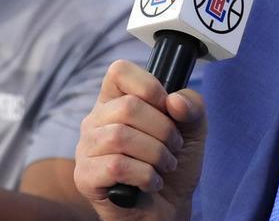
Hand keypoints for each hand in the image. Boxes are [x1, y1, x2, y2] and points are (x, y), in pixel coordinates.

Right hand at [74, 60, 206, 220]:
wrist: (169, 209)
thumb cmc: (173, 167)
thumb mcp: (193, 130)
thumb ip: (192, 106)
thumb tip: (175, 101)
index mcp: (116, 101)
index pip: (119, 71)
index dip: (148, 85)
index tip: (167, 107)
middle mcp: (96, 121)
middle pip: (127, 107)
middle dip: (162, 129)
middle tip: (172, 147)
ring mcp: (86, 149)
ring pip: (120, 137)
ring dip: (155, 154)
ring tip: (164, 166)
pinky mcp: (85, 177)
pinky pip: (116, 166)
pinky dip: (145, 176)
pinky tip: (150, 183)